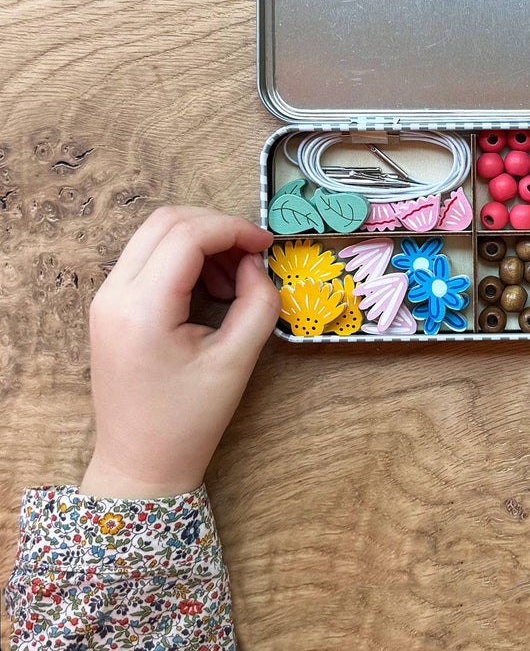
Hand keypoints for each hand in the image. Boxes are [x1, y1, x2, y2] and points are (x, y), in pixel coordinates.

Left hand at [81, 206, 280, 498]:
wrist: (139, 464)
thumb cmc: (189, 420)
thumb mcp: (236, 362)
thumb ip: (257, 303)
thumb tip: (255, 264)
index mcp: (142, 310)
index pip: (188, 235)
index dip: (234, 229)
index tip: (267, 245)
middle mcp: (114, 295)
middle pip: (167, 221)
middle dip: (218, 227)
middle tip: (253, 255)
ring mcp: (105, 298)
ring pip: (155, 232)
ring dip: (201, 238)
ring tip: (234, 276)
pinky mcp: (109, 305)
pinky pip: (147, 254)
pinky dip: (184, 254)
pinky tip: (211, 283)